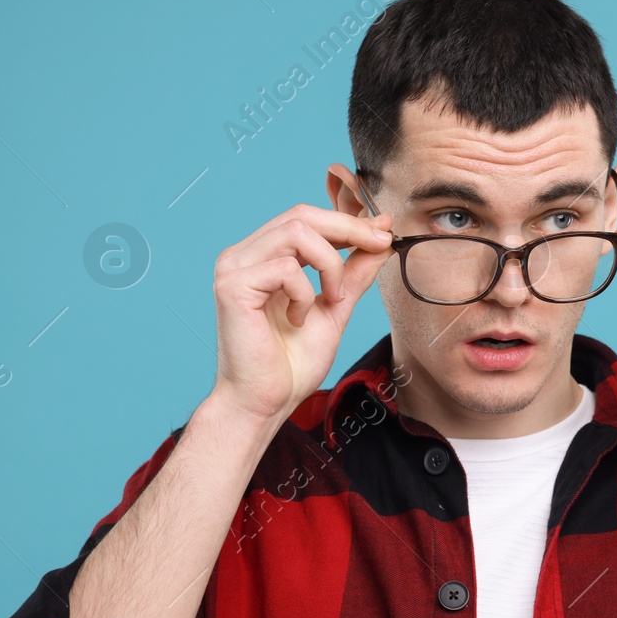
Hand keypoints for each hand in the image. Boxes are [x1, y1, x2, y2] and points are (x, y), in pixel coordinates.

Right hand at [210, 203, 394, 423]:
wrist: (266, 402)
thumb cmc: (291, 363)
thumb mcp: (336, 307)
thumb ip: (354, 272)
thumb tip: (381, 235)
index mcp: (263, 256)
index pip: (307, 218)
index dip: (348, 220)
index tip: (384, 232)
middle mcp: (244, 255)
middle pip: (301, 214)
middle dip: (349, 228)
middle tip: (380, 245)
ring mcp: (234, 268)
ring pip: (296, 232)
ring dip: (330, 265)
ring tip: (333, 299)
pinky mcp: (232, 287)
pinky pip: (285, 268)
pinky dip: (305, 294)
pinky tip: (298, 320)